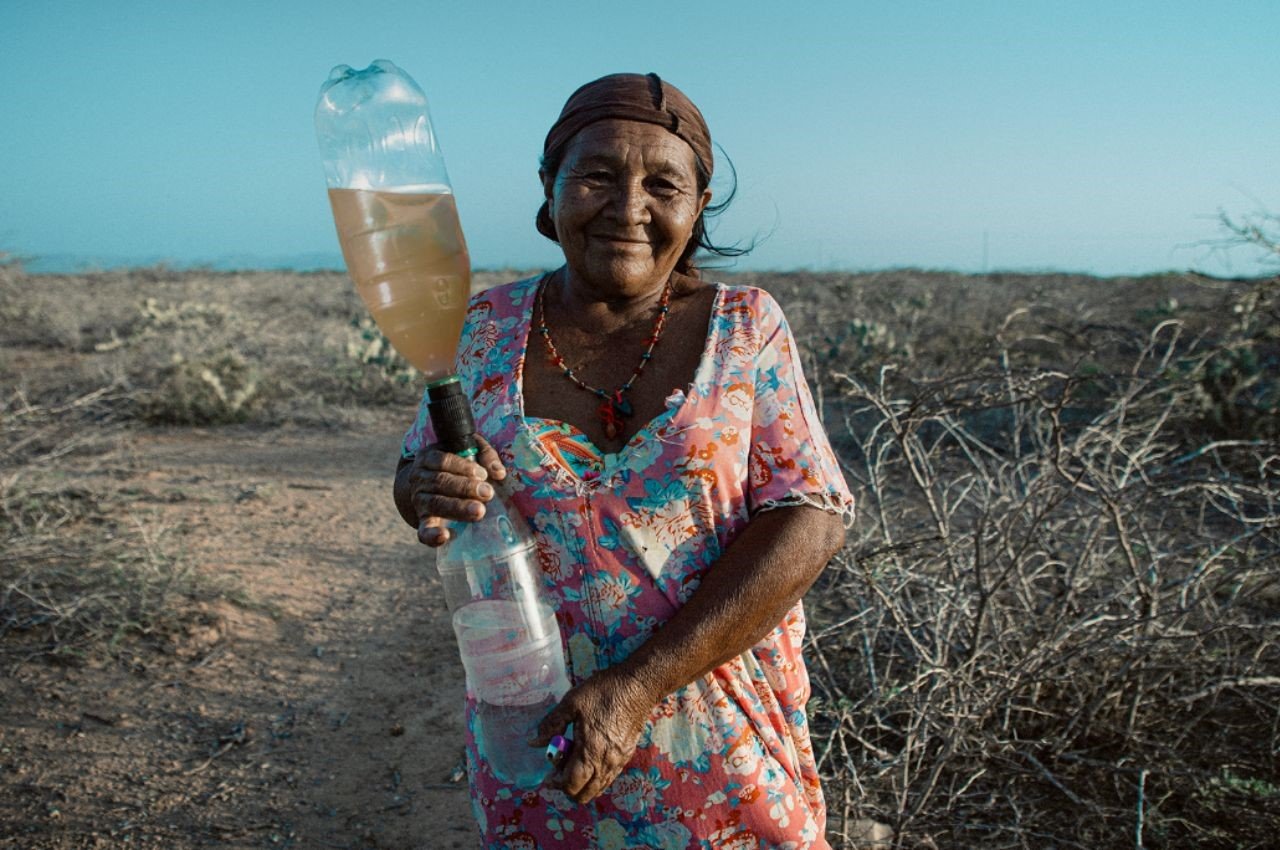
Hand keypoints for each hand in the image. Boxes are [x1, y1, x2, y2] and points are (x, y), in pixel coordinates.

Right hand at [397, 435, 506, 545]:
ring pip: (435, 503)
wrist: (428, 486)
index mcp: (428, 458)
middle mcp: (420, 479)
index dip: (463, 467)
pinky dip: (431, 535)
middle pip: (440, 481)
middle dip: (465, 488)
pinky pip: (423, 530)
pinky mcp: (423, 522)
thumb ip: (485, 455)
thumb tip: (499, 473)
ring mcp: (420, 501)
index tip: (482, 474)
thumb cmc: (456, 464)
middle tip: (487, 493)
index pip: (443, 460)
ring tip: (479, 511)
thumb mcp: (469, 450)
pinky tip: (444, 536)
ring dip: (458, 508)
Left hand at [531, 668, 656, 803]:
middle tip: (559, 769)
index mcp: (590, 752)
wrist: (639, 686)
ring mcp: (619, 762)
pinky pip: (608, 778)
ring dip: (582, 783)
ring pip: (598, 789)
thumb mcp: (572, 702)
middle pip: (584, 794)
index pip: (570, 785)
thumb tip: (534, 742)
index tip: (548, 774)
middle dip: (568, 787)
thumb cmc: (604, 692)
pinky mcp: (626, 756)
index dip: (555, 783)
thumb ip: (552, 724)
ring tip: (574, 761)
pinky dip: (595, 776)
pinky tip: (589, 756)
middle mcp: (606, 763)